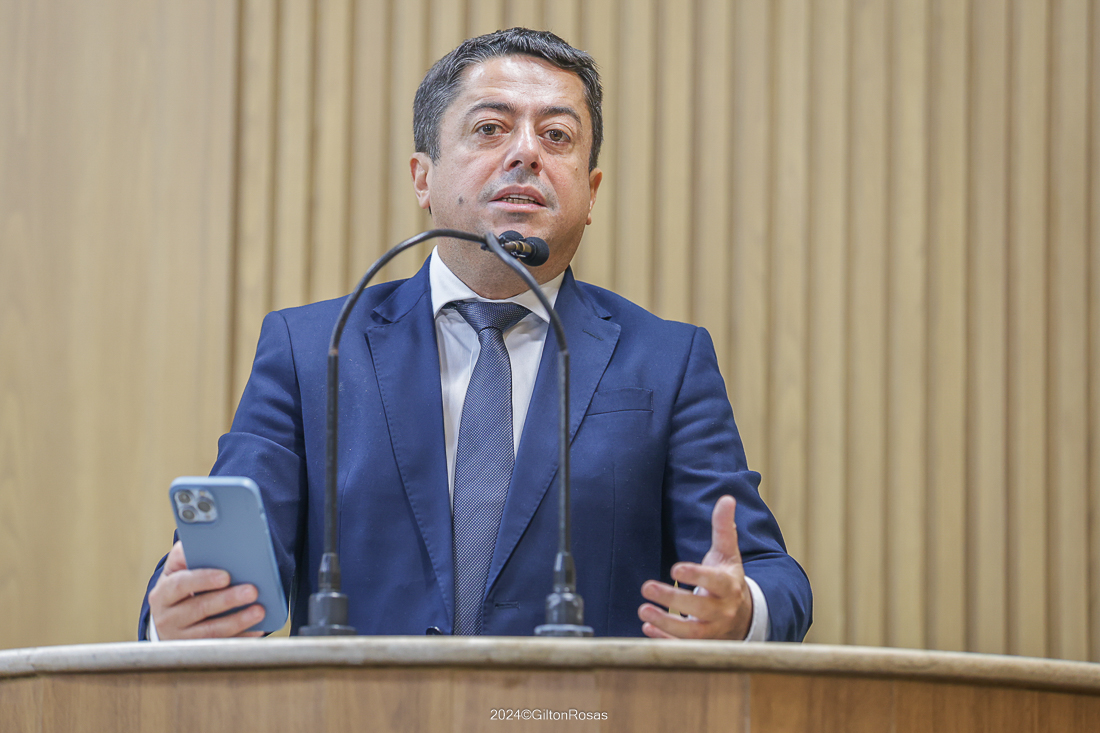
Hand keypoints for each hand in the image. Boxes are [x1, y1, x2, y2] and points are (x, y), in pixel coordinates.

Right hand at [147, 541, 265, 638]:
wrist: (167, 619)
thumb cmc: (180, 586)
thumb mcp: (177, 570)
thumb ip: (186, 553)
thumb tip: (207, 538)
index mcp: (163, 592)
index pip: (181, 584)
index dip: (203, 580)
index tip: (226, 576)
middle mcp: (167, 616)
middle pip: (199, 608)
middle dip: (227, 600)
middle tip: (252, 591)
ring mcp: (179, 637)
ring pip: (210, 631)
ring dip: (237, 621)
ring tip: (259, 610)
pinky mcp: (194, 651)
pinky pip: (220, 645)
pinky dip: (240, 637)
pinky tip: (257, 629)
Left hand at [638, 495, 752, 639]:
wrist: (743, 616)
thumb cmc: (728, 579)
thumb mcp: (727, 553)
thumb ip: (723, 528)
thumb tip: (726, 498)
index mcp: (729, 585)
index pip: (715, 581)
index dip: (696, 576)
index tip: (675, 568)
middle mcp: (723, 610)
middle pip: (700, 608)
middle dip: (673, 600)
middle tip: (646, 587)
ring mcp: (713, 631)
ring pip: (692, 633)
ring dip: (666, 623)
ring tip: (642, 610)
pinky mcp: (703, 645)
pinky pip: (684, 647)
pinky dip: (665, 641)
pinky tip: (647, 629)